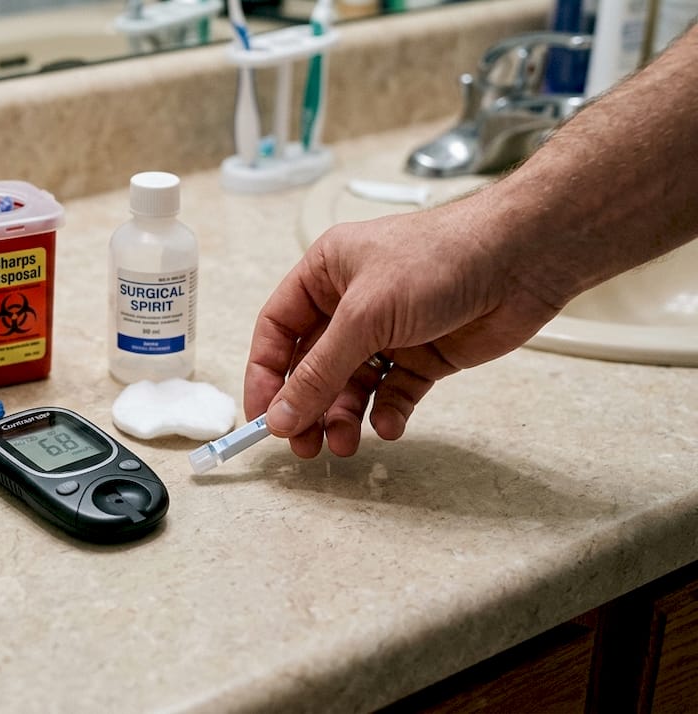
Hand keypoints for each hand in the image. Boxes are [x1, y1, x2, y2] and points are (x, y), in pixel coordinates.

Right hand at [243, 196, 560, 457]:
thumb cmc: (441, 258)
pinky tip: (390, 426)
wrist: (522, 260)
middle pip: (312, 366)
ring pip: (351, 386)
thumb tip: (282, 415)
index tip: (262, 418)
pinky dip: (388, 414)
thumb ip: (320, 372)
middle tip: (305, 446)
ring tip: (346, 444)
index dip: (265, 376)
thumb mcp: (365, 316)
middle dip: (307, 407)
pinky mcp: (424, 355)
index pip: (278, 331)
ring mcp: (389, 331)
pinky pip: (393, 394)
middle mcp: (352, 303)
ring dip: (345, 417)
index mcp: (326, 273)